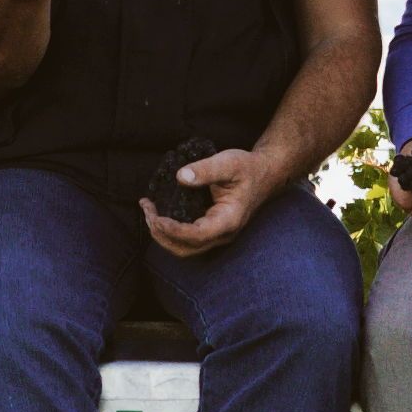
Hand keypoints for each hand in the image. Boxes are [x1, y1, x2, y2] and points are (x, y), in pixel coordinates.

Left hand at [142, 147, 271, 258]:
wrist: (263, 174)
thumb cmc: (248, 168)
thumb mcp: (229, 162)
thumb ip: (206, 170)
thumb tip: (181, 176)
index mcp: (228, 220)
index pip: (197, 235)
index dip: (174, 230)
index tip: (156, 218)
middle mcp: (222, 234)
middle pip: (186, 248)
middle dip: (162, 234)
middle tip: (147, 212)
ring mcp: (216, 235)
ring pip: (184, 247)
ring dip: (162, 235)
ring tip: (148, 212)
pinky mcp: (210, 230)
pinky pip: (186, 239)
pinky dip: (169, 230)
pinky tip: (158, 213)